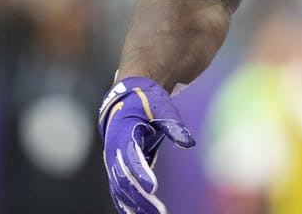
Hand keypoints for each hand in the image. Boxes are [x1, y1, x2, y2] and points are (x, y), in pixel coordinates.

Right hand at [98, 77, 194, 213]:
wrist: (124, 99)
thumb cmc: (146, 101)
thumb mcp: (161, 106)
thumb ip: (173, 124)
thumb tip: (188, 142)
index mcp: (124, 131)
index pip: (131, 156)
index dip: (141, 173)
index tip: (153, 188)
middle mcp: (114, 149)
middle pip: (124, 178)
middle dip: (140, 196)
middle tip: (157, 211)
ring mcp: (112, 160)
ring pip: (120, 187)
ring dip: (134, 204)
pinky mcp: (116, 167)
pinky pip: (119, 188)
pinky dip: (126, 203)